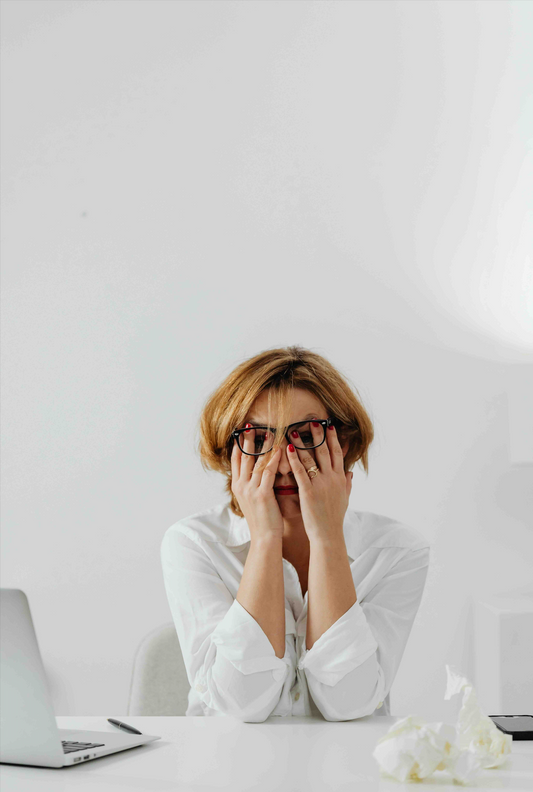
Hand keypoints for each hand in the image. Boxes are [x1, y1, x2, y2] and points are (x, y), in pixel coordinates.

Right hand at [231, 427, 283, 541]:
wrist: (264, 538)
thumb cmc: (262, 519)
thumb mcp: (251, 500)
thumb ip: (252, 483)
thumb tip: (256, 469)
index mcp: (237, 486)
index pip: (235, 460)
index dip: (238, 444)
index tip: (241, 431)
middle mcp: (241, 486)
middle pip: (243, 457)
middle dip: (247, 440)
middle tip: (250, 425)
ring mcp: (250, 490)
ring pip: (256, 462)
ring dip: (263, 445)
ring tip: (269, 431)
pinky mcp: (262, 494)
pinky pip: (268, 472)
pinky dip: (274, 459)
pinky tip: (280, 449)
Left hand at [286, 423, 352, 541]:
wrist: (328, 535)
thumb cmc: (334, 518)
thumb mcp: (345, 499)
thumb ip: (347, 483)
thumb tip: (350, 471)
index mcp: (340, 479)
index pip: (337, 453)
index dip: (333, 439)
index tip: (329, 426)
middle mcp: (332, 478)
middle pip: (325, 451)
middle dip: (319, 435)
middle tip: (313, 420)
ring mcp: (320, 484)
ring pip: (311, 458)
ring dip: (302, 442)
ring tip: (293, 430)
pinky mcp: (308, 492)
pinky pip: (300, 471)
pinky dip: (294, 459)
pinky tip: (288, 448)